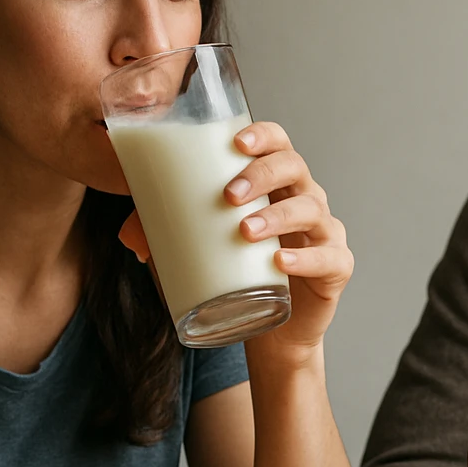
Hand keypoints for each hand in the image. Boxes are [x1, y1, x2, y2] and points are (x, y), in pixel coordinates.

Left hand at [117, 120, 352, 359]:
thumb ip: (166, 235)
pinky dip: (305, 258)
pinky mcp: (337, 267)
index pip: (279, 144)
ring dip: (277, 215)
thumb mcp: (199, 250)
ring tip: (245, 230)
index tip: (235, 143)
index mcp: (277, 185)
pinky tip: (281, 260)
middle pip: (295, 168)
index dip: (263, 136)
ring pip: (311, 208)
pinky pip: (329, 256)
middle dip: (262, 174)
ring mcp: (325, 232)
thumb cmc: (239, 275)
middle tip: (229, 195)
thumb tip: (131, 232)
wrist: (271, 331)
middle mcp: (305, 199)